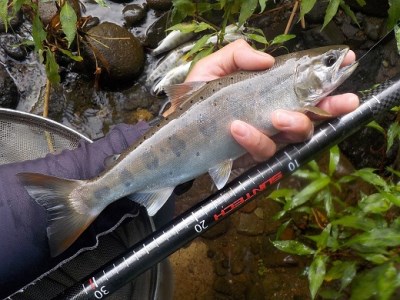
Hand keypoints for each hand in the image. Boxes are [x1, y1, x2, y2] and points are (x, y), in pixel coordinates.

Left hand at [185, 39, 358, 166]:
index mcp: (269, 92)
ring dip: (292, 124)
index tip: (347, 62)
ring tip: (275, 116)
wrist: (177, 132)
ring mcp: (265, 137)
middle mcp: (273, 115)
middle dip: (331, 108)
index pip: (304, 85)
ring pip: (294, 136)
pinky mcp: (252, 156)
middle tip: (342, 103)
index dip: (328, 76)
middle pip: (312, 114)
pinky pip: (264, 151)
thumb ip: (238, 55)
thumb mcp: (212, 68)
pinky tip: (238, 128)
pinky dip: (253, 139)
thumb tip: (267, 59)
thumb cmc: (197, 99)